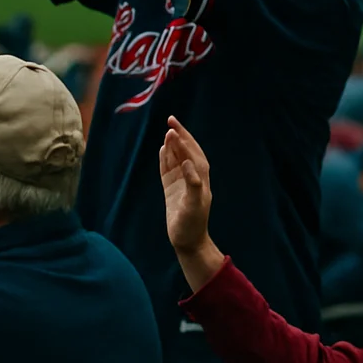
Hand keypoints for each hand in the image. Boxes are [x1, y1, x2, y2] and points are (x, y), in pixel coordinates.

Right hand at [160, 116, 211, 253]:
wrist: (188, 242)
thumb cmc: (192, 225)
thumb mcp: (194, 205)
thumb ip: (193, 183)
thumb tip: (188, 163)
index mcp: (200, 179)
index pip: (192, 153)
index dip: (184, 140)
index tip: (173, 129)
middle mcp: (192, 177)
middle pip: (186, 151)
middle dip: (180, 136)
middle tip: (171, 120)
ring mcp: (181, 183)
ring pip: (176, 159)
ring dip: (172, 146)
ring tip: (167, 132)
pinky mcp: (172, 190)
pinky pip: (168, 170)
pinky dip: (165, 160)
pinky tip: (162, 150)